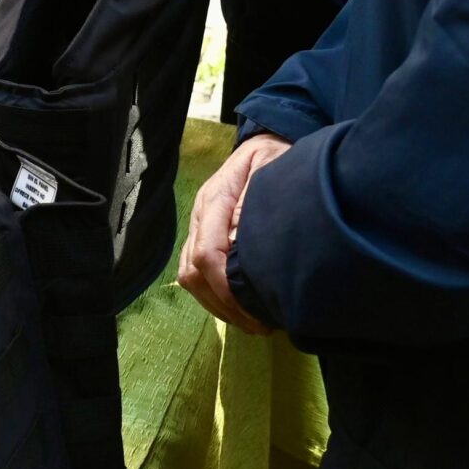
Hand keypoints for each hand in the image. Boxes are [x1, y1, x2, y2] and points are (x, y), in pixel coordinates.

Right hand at [177, 133, 292, 332]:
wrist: (270, 141)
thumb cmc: (279, 157)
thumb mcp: (276, 172)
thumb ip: (258, 203)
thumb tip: (244, 244)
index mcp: (216, 199)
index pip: (206, 253)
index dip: (225, 289)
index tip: (255, 313)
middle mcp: (201, 214)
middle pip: (193, 271)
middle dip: (223, 305)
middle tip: (259, 326)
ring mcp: (199, 225)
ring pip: (190, 276)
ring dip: (218, 306)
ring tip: (251, 323)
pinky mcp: (204, 234)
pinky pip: (195, 273)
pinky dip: (214, 297)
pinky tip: (240, 307)